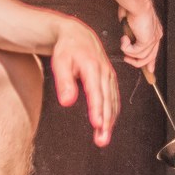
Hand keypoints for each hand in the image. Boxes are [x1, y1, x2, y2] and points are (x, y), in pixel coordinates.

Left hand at [50, 21, 118, 146]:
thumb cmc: (68, 48)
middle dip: (106, 122)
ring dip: (110, 121)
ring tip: (104, 138)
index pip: (96, 93)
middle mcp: (105, 72)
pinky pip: (114, 98)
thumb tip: (67, 102)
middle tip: (102, 140)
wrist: (78, 35)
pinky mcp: (110, 79)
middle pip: (107, 101)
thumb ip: (64, 82)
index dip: (97, 110)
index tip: (97, 125)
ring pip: (112, 102)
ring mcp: (109, 76)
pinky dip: (112, 113)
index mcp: (93, 67)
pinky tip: (108, 124)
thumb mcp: (60, 62)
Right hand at [119, 3, 161, 74]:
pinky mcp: (147, 41)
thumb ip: (130, 33)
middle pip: (150, 57)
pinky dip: (127, 48)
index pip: (154, 50)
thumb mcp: (130, 23)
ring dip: (129, 52)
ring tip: (123, 43)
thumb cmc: (132, 7)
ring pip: (141, 56)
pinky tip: (124, 39)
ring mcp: (153, 39)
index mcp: (155, 31)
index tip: (149, 70)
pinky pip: (135, 52)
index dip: (150, 62)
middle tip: (127, 59)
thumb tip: (126, 40)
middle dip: (138, 62)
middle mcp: (156, 35)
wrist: (135, 2)